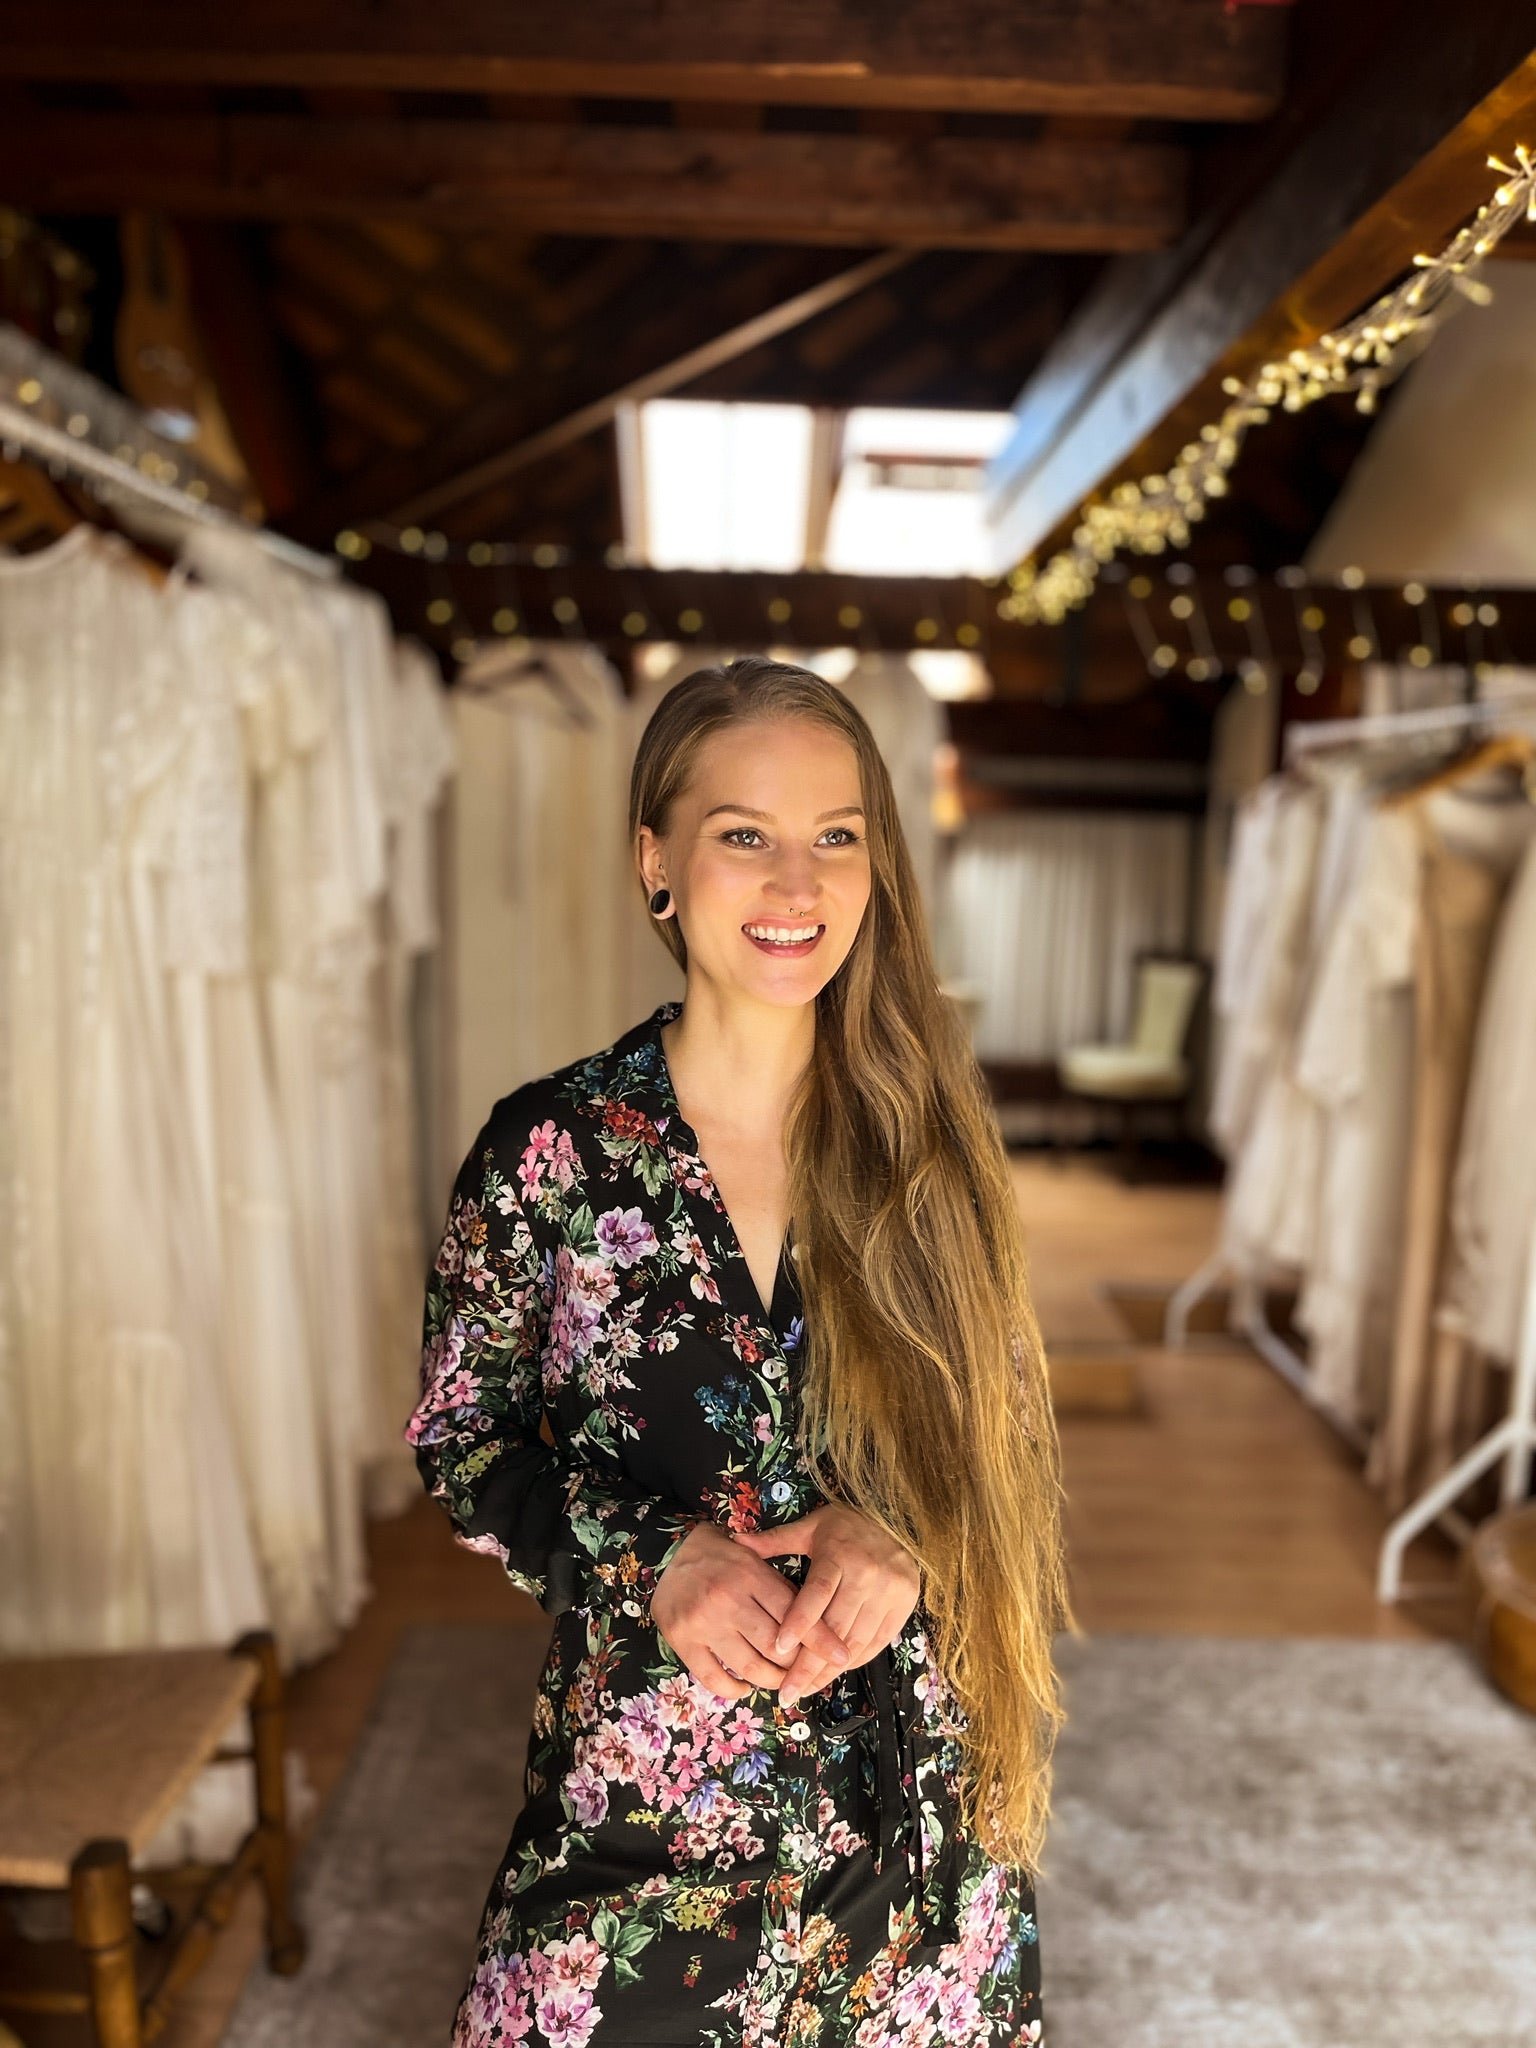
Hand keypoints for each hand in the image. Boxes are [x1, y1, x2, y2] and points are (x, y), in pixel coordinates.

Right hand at [651, 1522, 849, 1703]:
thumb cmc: (723, 1557)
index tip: (842, 1657)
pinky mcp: (683, 1642)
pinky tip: (746, 1686)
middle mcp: (728, 1599)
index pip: (794, 1613)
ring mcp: (704, 1623)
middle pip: (775, 1646)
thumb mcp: (756, 1560)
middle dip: (797, 1665)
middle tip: (807, 1672)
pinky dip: (735, 1690)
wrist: (671, 1552)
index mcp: (750, 1574)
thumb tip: (820, 1625)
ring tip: (780, 1681)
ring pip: (749, 1667)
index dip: (820, 1639)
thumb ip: (781, 1589)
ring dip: (772, 1680)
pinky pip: (715, 1678)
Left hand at [731, 1505, 920, 1705]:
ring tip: (805, 1689)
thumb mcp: (810, 1527)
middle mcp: (867, 1574)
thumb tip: (735, 1540)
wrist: (897, 1519)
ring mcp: (889, 1592)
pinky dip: (854, 1661)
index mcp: (839, 1554)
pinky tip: (834, 1673)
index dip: (798, 1622)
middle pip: (835, 1628)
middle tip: (787, 1691)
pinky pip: (877, 1642)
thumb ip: (775, 1540)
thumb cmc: (846, 1526)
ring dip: (830, 1670)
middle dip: (809, 1664)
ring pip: (855, 1641)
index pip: (817, 1594)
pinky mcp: (903, 1606)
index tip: (778, 1648)